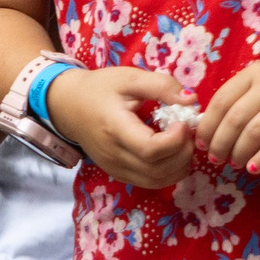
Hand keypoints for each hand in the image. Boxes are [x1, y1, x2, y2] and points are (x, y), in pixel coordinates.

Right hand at [43, 66, 194, 188]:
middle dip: (184, 152)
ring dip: (180, 164)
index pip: (150, 150)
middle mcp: (114, 155)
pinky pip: (150, 182)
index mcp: (115, 129)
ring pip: (156, 181)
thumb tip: (191, 100)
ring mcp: (115, 168)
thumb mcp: (130, 78)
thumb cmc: (101, 89)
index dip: (176, 139)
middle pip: (157, 169)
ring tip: (184, 141)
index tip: (183, 121)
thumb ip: (161, 86)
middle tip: (189, 130)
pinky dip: (170, 172)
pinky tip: (174, 152)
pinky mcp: (119, 173)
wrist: (68, 106)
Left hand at [196, 57, 259, 174]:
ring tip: (236, 164)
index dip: (207, 126)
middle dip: (220, 144)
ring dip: (239, 154)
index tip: (202, 144)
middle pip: (234, 119)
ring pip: (254, 133)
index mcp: (258, 72)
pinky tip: (255, 168)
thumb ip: (246, 100)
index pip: (221, 100)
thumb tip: (211, 131)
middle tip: (217, 160)